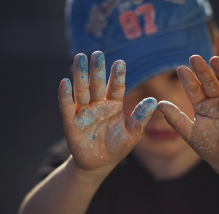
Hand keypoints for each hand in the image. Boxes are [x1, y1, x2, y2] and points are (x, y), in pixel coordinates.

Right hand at [58, 51, 156, 169]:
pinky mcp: (71, 123)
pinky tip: (64, 83)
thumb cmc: (117, 147)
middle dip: (97, 69)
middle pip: (96, 84)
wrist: (100, 163)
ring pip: (81, 91)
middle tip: (97, 53)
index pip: (116, 87)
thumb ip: (140, 118)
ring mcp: (83, 112)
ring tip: (80, 58)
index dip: (117, 76)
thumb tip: (153, 101)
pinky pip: (67, 107)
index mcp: (113, 105)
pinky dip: (65, 96)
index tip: (120, 62)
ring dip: (80, 75)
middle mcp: (98, 104)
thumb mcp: (132, 134)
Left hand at [158, 55, 218, 165]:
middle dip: (202, 71)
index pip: (194, 89)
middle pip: (209, 83)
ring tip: (214, 59)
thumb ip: (175, 118)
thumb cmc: (208, 146)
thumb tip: (158, 103)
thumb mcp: (189, 133)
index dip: (188, 80)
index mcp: (202, 105)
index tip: (180, 69)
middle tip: (194, 58)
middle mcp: (216, 101)